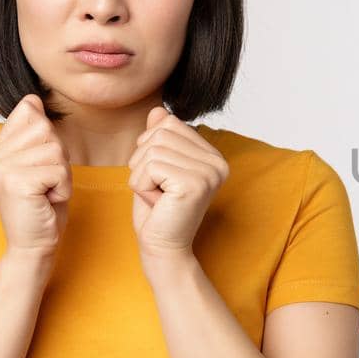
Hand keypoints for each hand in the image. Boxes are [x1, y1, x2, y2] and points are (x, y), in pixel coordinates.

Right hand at [0, 94, 70, 256]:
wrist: (34, 245)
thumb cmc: (42, 206)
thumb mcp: (41, 162)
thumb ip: (34, 132)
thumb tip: (32, 98)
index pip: (30, 112)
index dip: (49, 140)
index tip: (39, 167)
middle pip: (46, 129)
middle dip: (58, 158)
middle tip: (45, 183)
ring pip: (55, 149)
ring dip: (61, 174)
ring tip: (45, 192)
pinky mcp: (14, 182)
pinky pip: (58, 170)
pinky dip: (62, 187)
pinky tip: (46, 201)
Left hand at [129, 106, 228, 259]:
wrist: (162, 248)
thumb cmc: (157, 210)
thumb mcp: (154, 167)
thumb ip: (160, 138)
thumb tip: (158, 110)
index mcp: (212, 155)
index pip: (169, 123)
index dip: (151, 149)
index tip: (161, 178)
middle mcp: (217, 162)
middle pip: (159, 133)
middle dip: (143, 161)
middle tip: (157, 189)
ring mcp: (209, 172)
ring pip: (152, 150)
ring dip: (141, 176)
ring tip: (157, 197)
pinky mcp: (194, 184)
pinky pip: (150, 167)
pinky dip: (142, 186)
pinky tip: (157, 203)